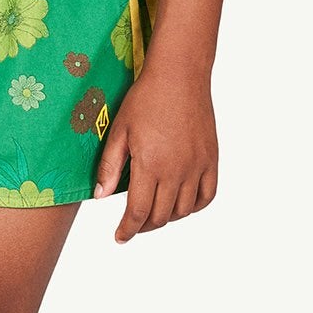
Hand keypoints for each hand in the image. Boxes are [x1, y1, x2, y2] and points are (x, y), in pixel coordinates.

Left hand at [91, 66, 217, 241]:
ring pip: (184, 210)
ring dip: (167, 218)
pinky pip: (207, 195)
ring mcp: (198, 166)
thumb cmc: (145, 99)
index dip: (127, 229)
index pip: (139, 212)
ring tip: (154, 213)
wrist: (179, 75)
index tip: (120, 237)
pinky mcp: (211, 159)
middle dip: (144, 226)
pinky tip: (181, 204)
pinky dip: (194, 206)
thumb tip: (100, 196)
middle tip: (133, 225)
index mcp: (151, 165)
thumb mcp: (119, 131)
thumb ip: (110, 167)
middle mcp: (177, 170)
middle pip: (162, 216)